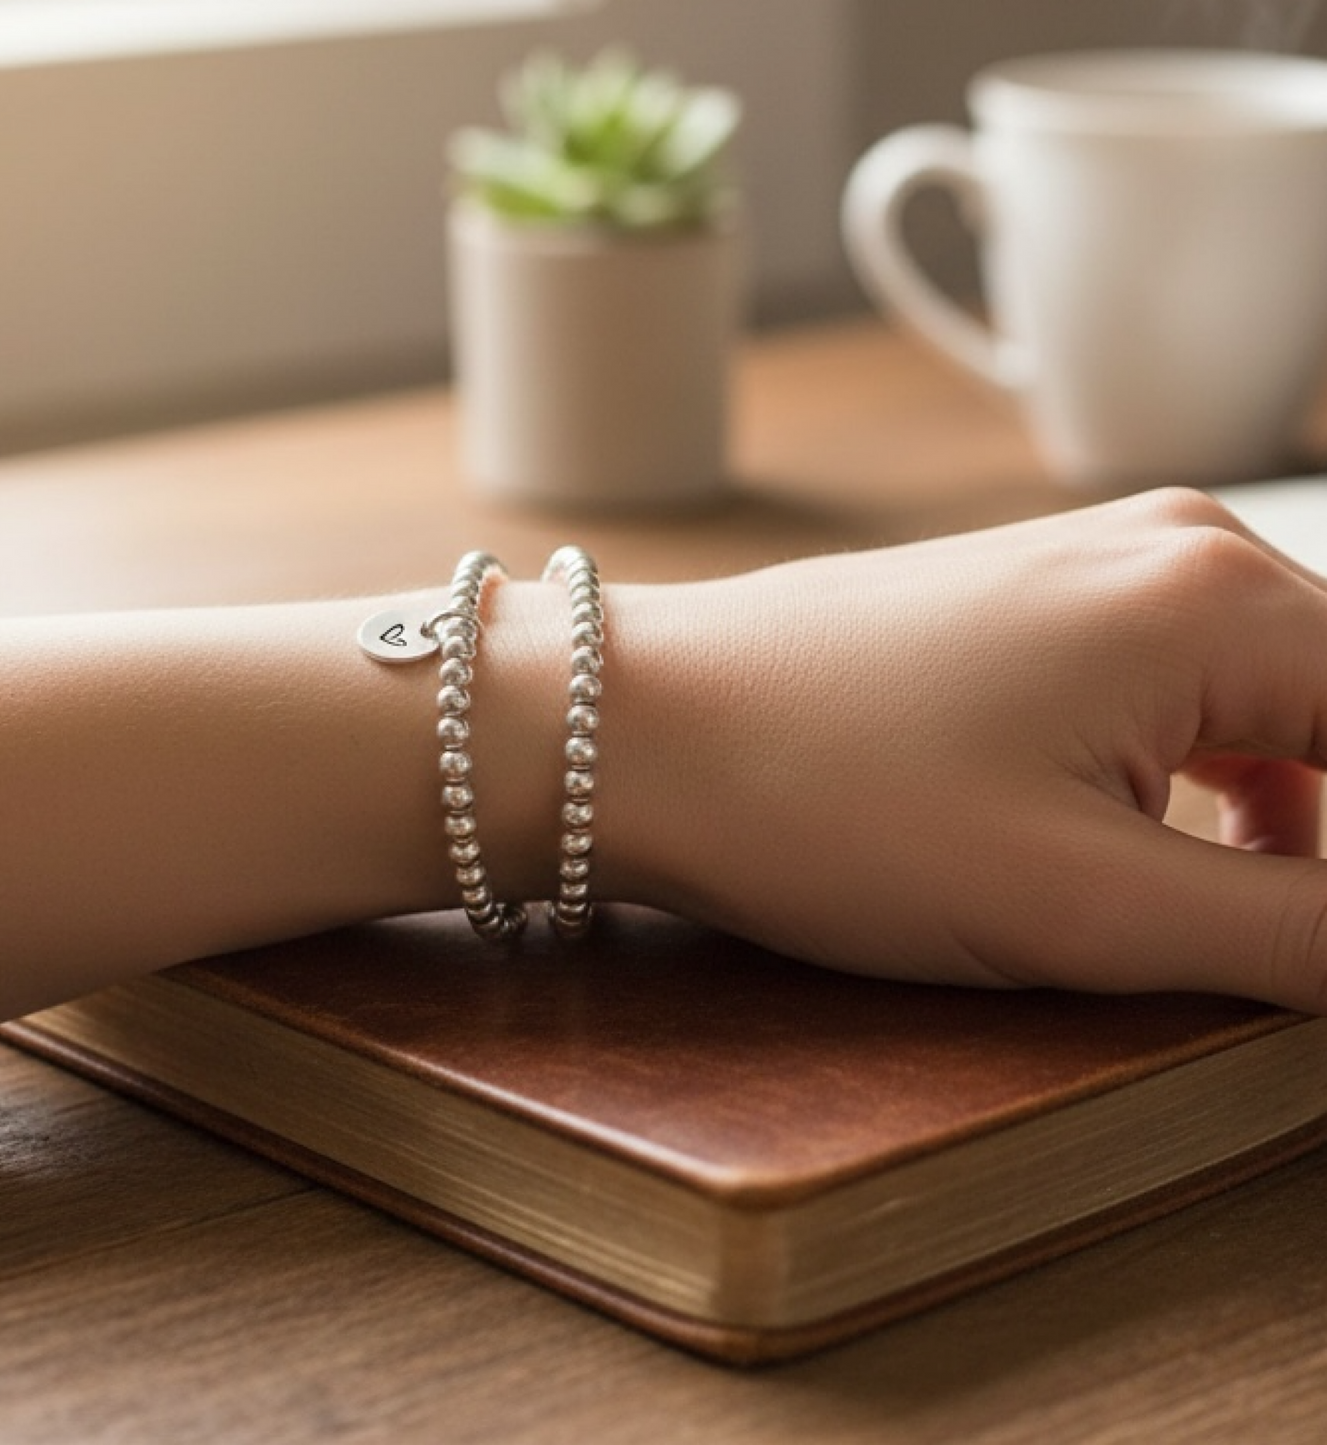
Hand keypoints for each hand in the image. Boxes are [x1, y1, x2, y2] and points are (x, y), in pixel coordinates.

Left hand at [603, 488, 1326, 1010]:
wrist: (638, 729)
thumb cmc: (828, 806)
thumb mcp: (1088, 906)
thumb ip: (1300, 934)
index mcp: (1223, 602)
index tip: (1301, 952)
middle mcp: (1177, 552)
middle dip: (1324, 844)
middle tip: (1265, 947)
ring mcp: (1096, 567)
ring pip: (1274, 703)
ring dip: (1291, 819)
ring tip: (1238, 922)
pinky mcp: (1031, 604)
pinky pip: (1183, 691)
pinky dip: (1210, 782)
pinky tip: (1161, 852)